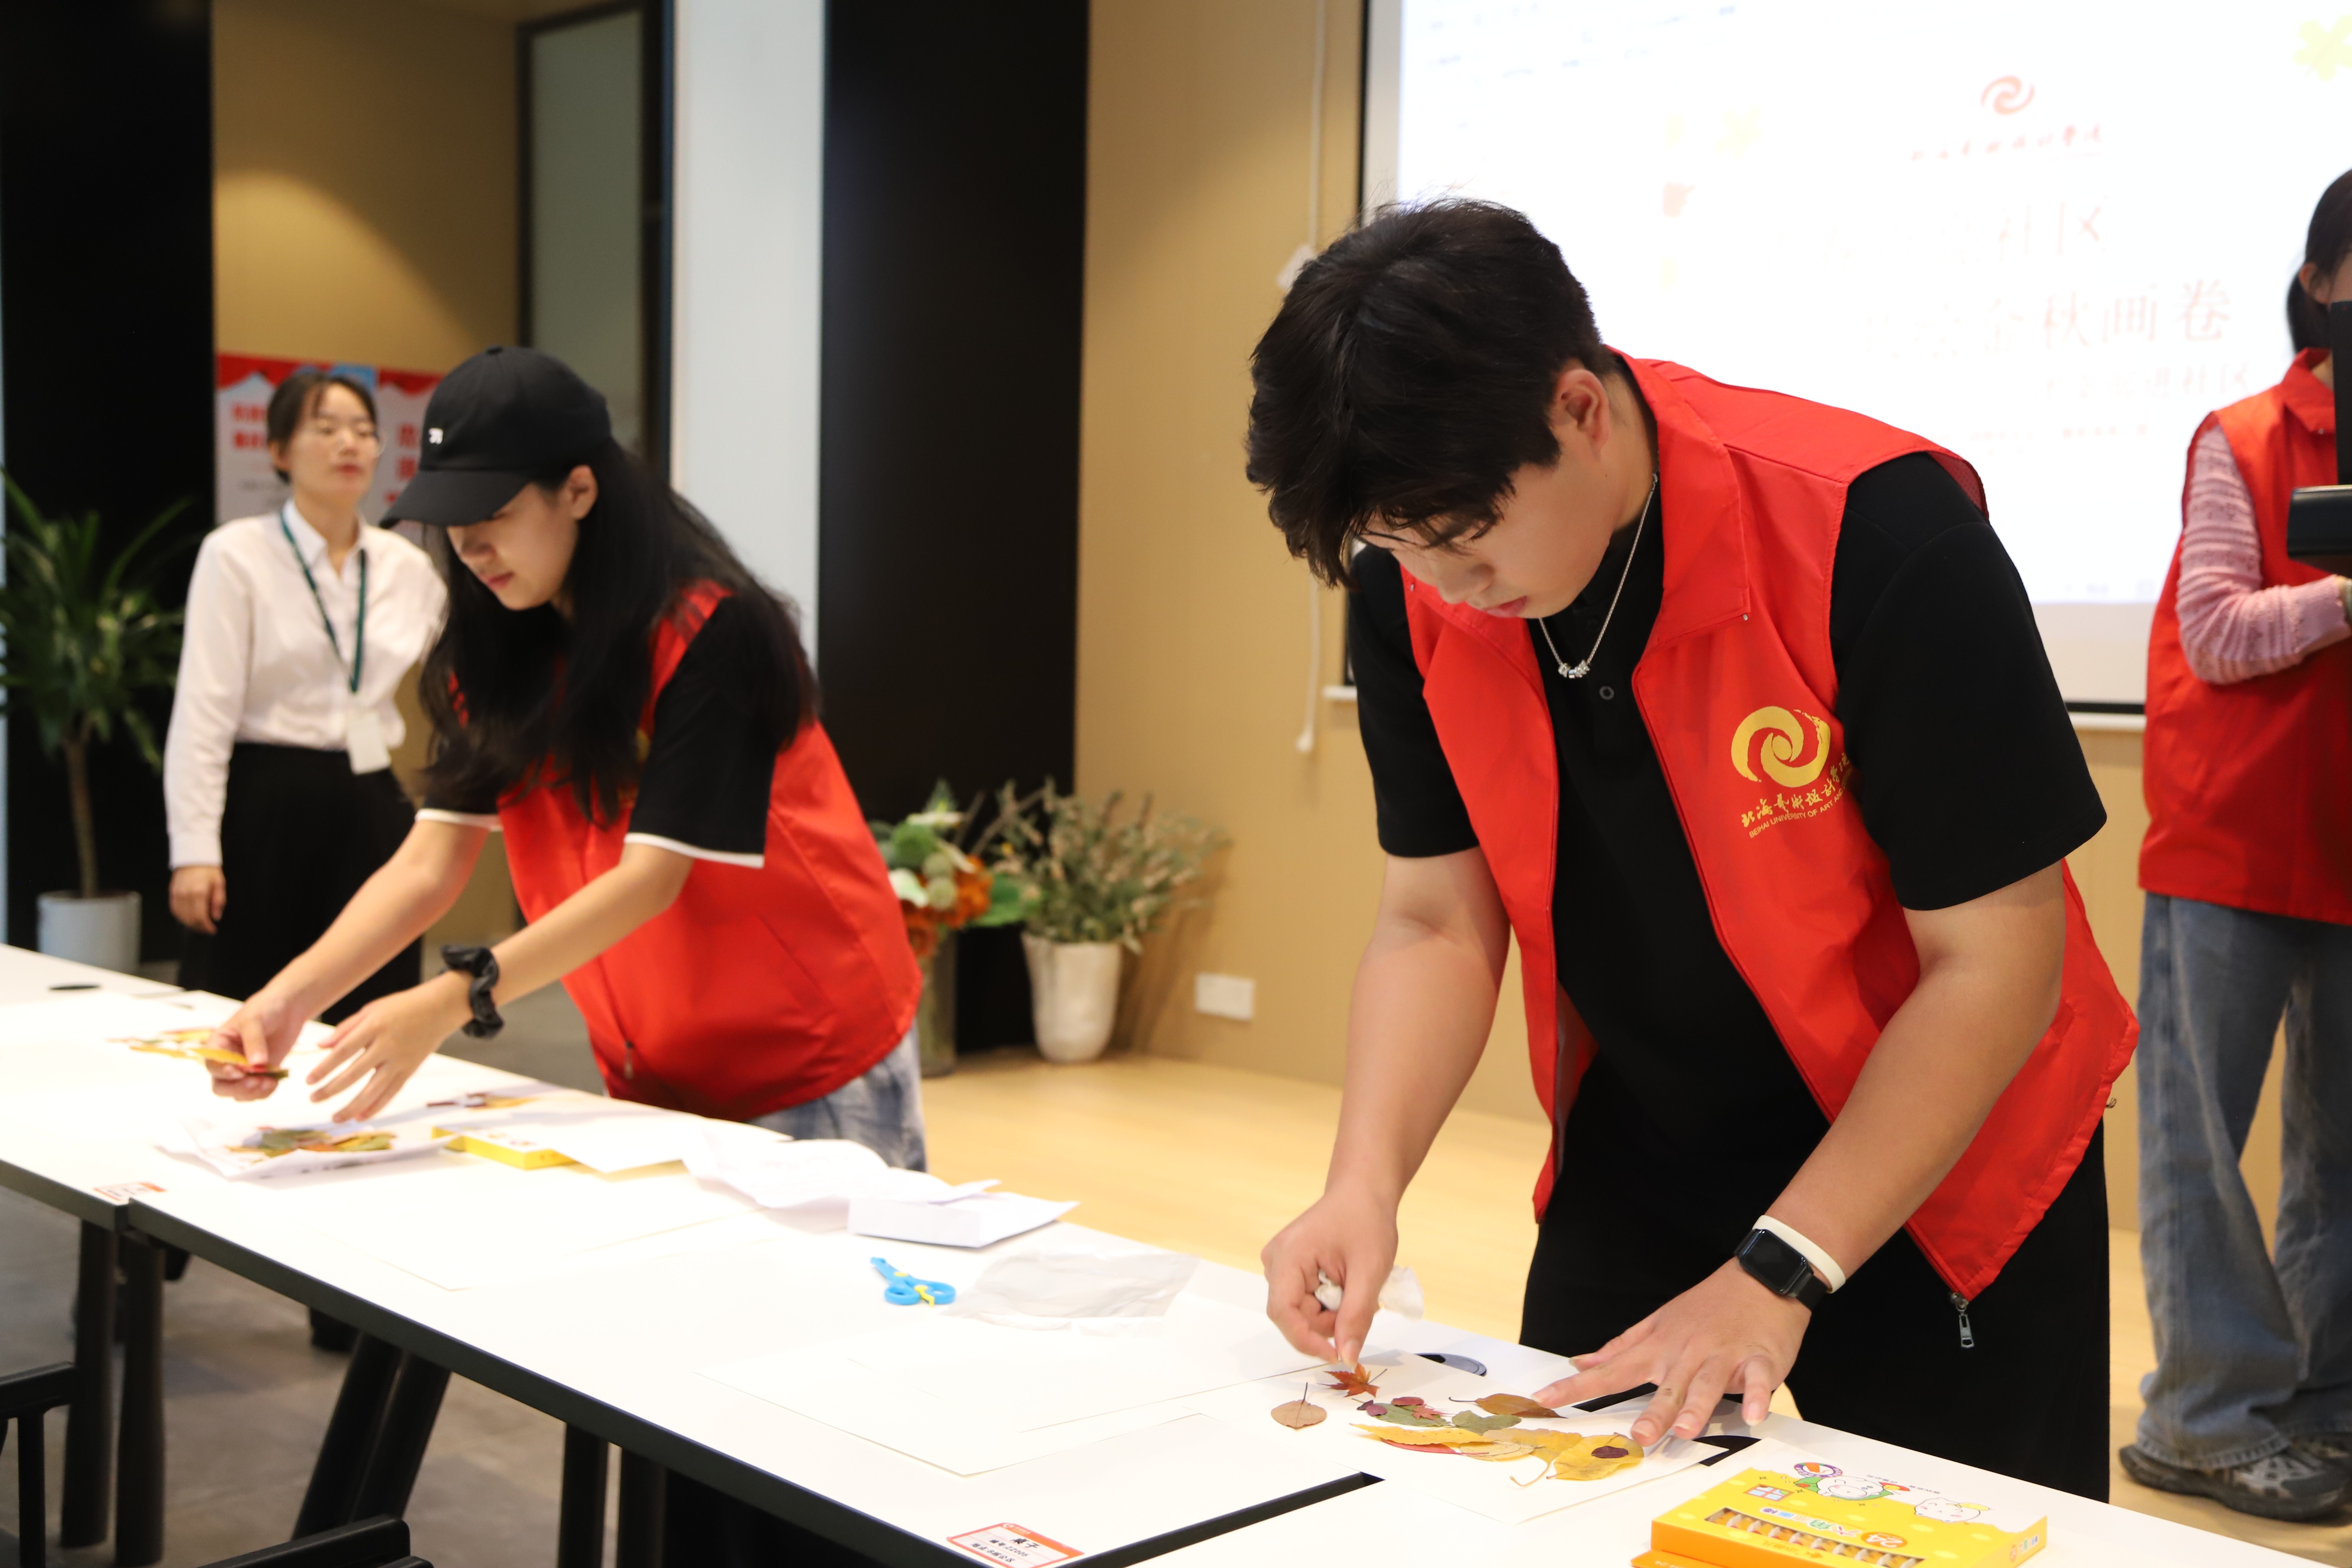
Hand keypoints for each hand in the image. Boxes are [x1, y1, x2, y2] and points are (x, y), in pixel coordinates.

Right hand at [170, 866, 225, 933]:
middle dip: (199, 928)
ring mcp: (177, 894)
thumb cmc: (209, 869)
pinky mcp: (172, 893)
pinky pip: (174, 910)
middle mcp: (185, 895)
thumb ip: (218, 901)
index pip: (200, 917)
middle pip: (190, 919)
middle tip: (207, 930)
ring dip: (190, 924)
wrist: (194, 856)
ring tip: (199, 925)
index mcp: (199, 892)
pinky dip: (181, 917)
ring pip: (180, 917)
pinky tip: (189, 918)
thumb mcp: (220, 884)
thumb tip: (216, 917)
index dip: (206, 927)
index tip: (212, 930)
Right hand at [203, 987, 309, 1101]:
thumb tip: (256, 1063)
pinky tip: (275, 1082)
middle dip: (237, 1088)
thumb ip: (253, 1041)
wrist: (287, 1009)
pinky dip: (264, 1092)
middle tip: (256, 1082)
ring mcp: (243, 1070)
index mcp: (218, 1045)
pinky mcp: (260, 1074)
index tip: (240, 1072)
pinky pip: (256, 1092)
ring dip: (252, 1093)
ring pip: (238, 1093)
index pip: (212, 1065)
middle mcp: (227, 1061)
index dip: (222, 1072)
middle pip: (221, 1086)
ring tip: (270, 1082)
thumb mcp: (254, 1020)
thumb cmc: (264, 1009)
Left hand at [305, 973, 470, 1121]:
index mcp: (374, 1026)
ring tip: (335, 1118)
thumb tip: (320, 1046)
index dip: (324, 1067)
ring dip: (352, 1106)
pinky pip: (392, 1093)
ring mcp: (400, 1060)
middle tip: (313, 1099)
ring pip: (373, 1090)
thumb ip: (346, 1028)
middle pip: (354, 1073)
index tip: (308, 1080)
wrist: (439, 1009)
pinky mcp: (410, 1070)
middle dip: (331, 1089)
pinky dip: (376, 1107)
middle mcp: (387, 1045)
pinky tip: (361, 1117)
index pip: (343, 1051)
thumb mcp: (371, 1009)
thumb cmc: (401, 1006)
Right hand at [1261, 1184, 1398, 1365]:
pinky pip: (1306, 1301)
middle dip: (1330, 1321)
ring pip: (1303, 1312)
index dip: (1307, 1340)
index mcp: (1287, 1256)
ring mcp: (1281, 1265)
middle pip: (1295, 1316)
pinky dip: (1330, 1303)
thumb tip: (1346, 1357)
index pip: (1283, 1313)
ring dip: (1332, 1312)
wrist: (1363, 1192)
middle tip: (1362, 1302)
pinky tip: (1346, 1284)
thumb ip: (1356, 1316)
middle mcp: (1276, 1262)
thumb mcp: (1369, 1271)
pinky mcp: (1291, 1269)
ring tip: (1356, 1287)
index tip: (1337, 1354)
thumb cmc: (1366, 1220)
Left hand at [1532, 1259, 1811, 1446]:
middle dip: (1652, 1411)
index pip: (1612, 1369)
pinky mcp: (1760, 1359)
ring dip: (1696, 1405)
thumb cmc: (1707, 1307)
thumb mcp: (1658, 1322)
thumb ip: (1620, 1347)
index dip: (1577, 1385)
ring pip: (1707, 1383)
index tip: (1545, 1398)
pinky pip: (1759, 1381)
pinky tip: (1754, 1415)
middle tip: (1638, 1436)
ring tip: (1686, 1429)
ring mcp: (1723, 1355)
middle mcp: (1687, 1352)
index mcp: (1659, 1346)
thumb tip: (1579, 1362)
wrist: (1761, 1278)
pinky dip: (1758, 1396)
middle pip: (1667, 1385)